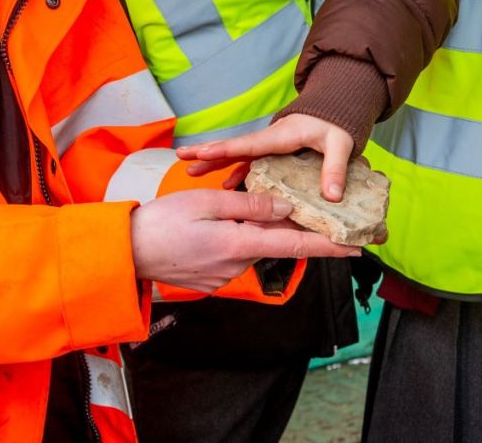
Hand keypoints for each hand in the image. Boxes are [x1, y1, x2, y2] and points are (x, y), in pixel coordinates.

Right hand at [129, 188, 361, 291]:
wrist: (124, 253)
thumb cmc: (161, 222)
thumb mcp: (207, 202)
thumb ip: (249, 204)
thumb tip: (284, 207)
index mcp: (239, 244)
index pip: (296, 246)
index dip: (329, 247)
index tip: (357, 248)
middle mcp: (237, 265)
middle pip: (274, 241)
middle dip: (287, 226)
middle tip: (303, 207)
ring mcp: (223, 276)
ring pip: (252, 245)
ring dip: (253, 228)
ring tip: (236, 207)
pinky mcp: (211, 279)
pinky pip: (233, 253)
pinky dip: (235, 237)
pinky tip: (215, 224)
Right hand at [177, 114, 355, 200]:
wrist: (337, 109)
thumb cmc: (337, 123)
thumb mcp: (341, 143)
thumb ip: (335, 168)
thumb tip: (332, 197)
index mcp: (282, 136)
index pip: (250, 144)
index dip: (226, 149)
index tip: (201, 151)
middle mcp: (271, 139)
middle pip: (235, 147)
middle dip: (208, 152)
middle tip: (182, 157)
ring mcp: (270, 145)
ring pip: (239, 155)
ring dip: (216, 162)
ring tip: (190, 171)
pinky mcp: (274, 151)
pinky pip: (251, 162)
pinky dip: (237, 172)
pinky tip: (226, 185)